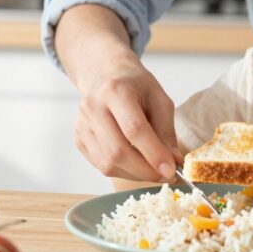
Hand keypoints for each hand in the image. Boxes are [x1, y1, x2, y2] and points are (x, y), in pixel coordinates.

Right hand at [73, 52, 180, 181]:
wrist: (106, 76)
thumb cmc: (136, 86)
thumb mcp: (159, 99)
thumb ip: (166, 131)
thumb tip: (174, 162)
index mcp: (116, 91)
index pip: (134, 130)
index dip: (154, 154)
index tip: (171, 170)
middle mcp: (93, 107)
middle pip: (118, 151)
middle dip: (145, 170)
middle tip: (165, 176)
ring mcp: (81, 124)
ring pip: (107, 164)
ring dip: (135, 174)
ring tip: (152, 170)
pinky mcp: (78, 139)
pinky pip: (100, 165)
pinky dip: (122, 171)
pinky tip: (136, 163)